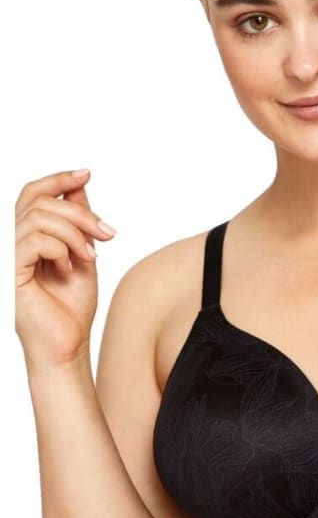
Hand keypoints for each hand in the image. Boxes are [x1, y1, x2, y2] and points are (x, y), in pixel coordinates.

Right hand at [15, 169, 116, 371]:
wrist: (69, 343)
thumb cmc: (72, 305)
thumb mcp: (82, 251)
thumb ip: (76, 221)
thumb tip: (79, 184)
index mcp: (27, 236)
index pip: (33, 194)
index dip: (57, 179)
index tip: (86, 174)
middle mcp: (12, 243)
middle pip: (39, 201)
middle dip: (79, 212)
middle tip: (106, 232)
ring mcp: (7, 257)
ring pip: (38, 219)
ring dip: (74, 233)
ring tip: (90, 255)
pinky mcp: (8, 273)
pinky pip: (34, 241)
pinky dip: (60, 249)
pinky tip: (70, 267)